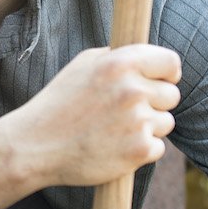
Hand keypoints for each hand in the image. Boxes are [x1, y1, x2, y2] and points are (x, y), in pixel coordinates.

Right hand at [0, 45, 180, 187]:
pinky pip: (157, 148)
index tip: (162, 81)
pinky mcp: (139, 151)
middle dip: (154, 103)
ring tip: (113, 130)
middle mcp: (132, 90)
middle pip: (171, 95)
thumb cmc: (59, 103)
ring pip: (165, 123)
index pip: (171, 62)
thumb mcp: (83, 66)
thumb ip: (118, 57)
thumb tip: (149, 58)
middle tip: (124, 111)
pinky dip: (140, 150)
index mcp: (120, 63)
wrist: (35, 145)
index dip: (168, 73)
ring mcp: (138, 122)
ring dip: (147, 128)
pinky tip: (114, 147)